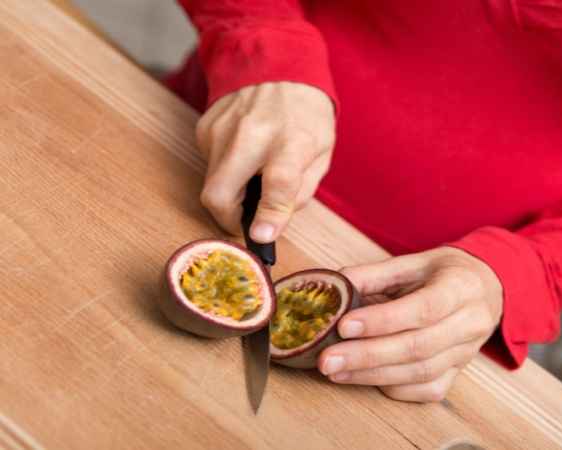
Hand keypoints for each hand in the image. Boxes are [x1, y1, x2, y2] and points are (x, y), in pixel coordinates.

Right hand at [195, 81, 334, 241]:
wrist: (278, 65)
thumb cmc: (306, 116)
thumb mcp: (322, 153)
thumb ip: (300, 192)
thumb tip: (272, 225)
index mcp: (292, 141)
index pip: (278, 183)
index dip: (269, 216)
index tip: (261, 236)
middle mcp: (253, 134)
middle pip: (220, 193)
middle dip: (227, 220)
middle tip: (244, 223)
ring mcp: (223, 129)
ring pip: (211, 184)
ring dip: (231, 193)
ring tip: (253, 175)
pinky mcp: (205, 126)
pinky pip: (209, 165)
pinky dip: (226, 170)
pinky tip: (243, 154)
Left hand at [318, 247, 503, 402]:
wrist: (487, 289)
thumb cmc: (446, 273)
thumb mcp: (415, 261)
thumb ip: (375, 273)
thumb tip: (334, 286)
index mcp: (461, 287)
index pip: (423, 309)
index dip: (382, 320)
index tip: (343, 325)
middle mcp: (470, 322)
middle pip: (419, 347)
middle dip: (368, 356)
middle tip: (327, 359)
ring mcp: (467, 352)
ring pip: (421, 373)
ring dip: (373, 375)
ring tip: (336, 370)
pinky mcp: (459, 373)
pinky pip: (427, 390)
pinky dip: (393, 388)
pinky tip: (363, 379)